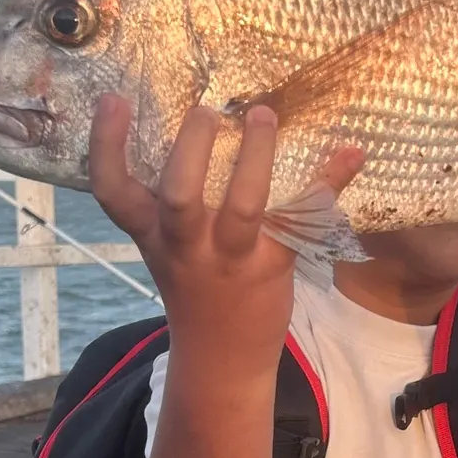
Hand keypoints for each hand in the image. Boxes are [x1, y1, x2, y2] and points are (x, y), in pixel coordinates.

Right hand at [89, 95, 362, 364]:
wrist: (221, 358)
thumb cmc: (194, 287)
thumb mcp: (167, 247)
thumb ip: (168, 200)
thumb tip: (189, 121)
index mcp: (152, 234)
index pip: (113, 191)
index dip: (106, 146)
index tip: (113, 99)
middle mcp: (186, 245)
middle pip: (179, 195)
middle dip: (191, 150)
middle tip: (206, 110)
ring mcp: (230, 258)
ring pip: (241, 206)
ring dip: (256, 158)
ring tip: (263, 116)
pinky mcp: (272, 266)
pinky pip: (301, 220)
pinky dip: (329, 182)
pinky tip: (351, 154)